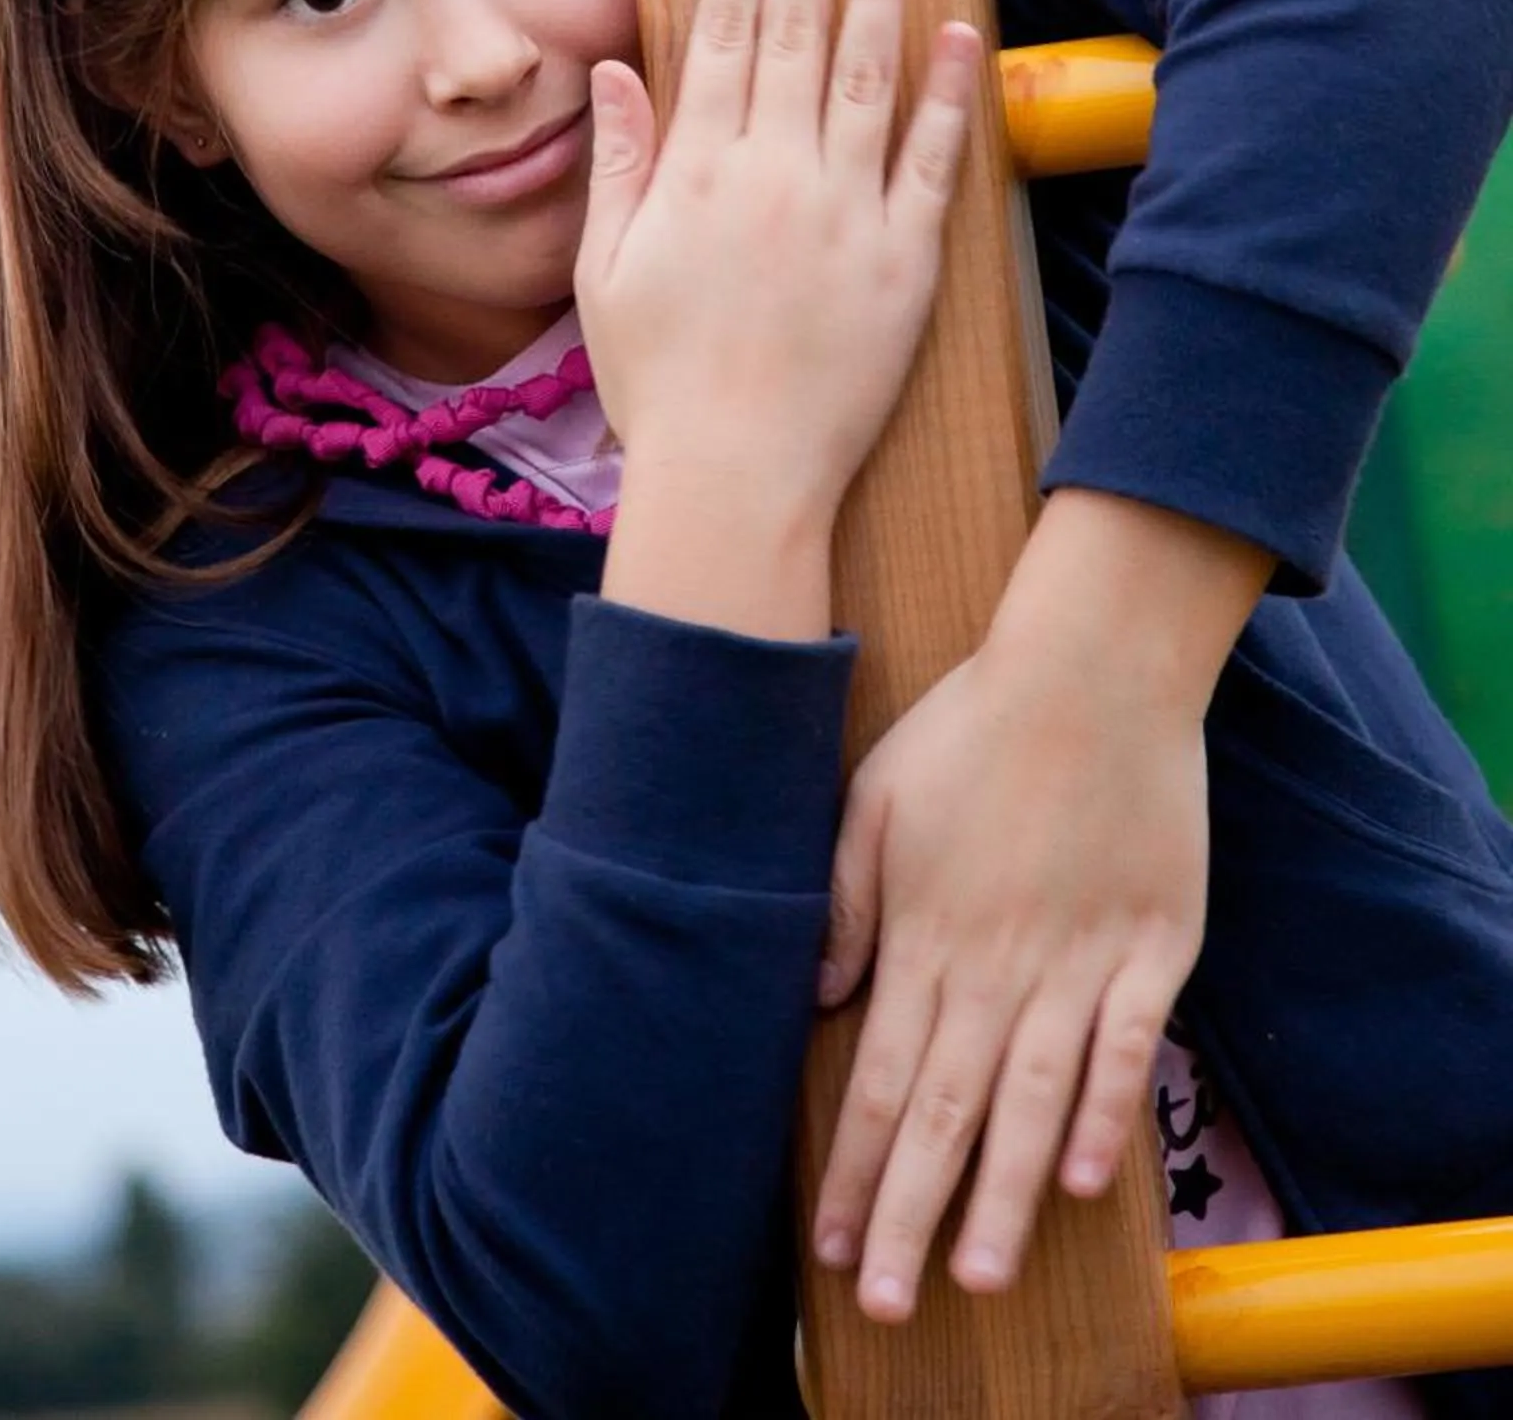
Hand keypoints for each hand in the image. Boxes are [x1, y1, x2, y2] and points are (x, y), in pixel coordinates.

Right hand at [574, 0, 980, 519]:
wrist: (738, 481)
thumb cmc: (661, 383)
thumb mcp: (607, 271)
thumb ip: (621, 163)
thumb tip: (615, 68)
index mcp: (697, 172)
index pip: (725, 29)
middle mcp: (773, 175)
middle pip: (798, 28)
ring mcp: (845, 214)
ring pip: (869, 73)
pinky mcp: (905, 261)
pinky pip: (932, 159)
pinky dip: (947, 92)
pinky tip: (956, 30)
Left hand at [809, 634, 1207, 1317]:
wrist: (1092, 670)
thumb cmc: (971, 728)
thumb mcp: (874, 799)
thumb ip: (844, 902)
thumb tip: (822, 998)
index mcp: (923, 936)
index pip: (881, 1081)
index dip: (855, 1172)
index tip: (829, 1248)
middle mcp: (995, 964)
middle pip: (948, 1113)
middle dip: (913, 1216)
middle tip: (888, 1303)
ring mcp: (1078, 959)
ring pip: (1031, 1102)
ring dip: (1003, 1196)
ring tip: (978, 1276)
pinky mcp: (1152, 946)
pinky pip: (1126, 1047)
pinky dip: (1104, 1113)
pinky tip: (1082, 1178)